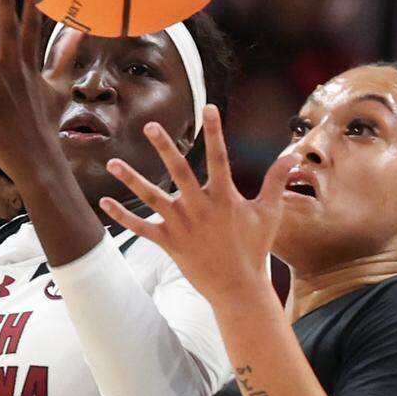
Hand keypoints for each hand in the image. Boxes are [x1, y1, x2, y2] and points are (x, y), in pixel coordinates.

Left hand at [0, 0, 80, 189]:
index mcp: (31, 65)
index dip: (34, 1)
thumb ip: (65, 58)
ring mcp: (0, 86)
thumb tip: (79, 34)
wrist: (38, 159)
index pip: (35, 27)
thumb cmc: (45, 122)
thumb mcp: (59, 87)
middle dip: (8, 2)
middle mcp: (16, 70)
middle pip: (12, 30)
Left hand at [99, 105, 294, 309]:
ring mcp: (181, 226)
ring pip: (152, 198)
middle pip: (179, 172)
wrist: (238, 288)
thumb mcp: (269, 212)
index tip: (209, 108)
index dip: (215, 132)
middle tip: (150, 126)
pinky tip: (103, 202)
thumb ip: (275, 180)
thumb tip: (292, 154)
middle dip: (164, 148)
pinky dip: (122, 216)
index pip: (219, 158)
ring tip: (112, 162)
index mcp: (224, 198)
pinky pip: (140, 228)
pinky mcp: (168, 243)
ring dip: (131, 180)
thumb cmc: (255, 248)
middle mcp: (199, 208)